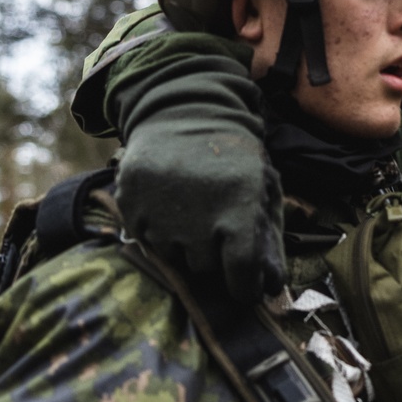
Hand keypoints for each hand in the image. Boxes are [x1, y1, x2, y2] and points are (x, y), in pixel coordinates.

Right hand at [113, 57, 284, 300]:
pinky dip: (158, 232)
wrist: (183, 113)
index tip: (243, 287)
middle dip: (214, 257)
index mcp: (239, 207)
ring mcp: (159, 213)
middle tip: (215, 227)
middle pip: (206, 269)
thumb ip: (270, 238)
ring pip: (175, 259)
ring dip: (185, 245)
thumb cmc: (232, 158)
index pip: (241, 274)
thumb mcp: (263, 188)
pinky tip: (169, 205)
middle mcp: (197, 215)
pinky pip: (147, 242)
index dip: (244, 288)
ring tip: (191, 211)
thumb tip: (269, 287)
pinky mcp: (131, 207)